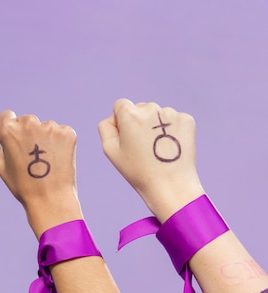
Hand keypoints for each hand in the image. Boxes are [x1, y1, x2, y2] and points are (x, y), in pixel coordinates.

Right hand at [0, 111, 82, 237]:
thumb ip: (4, 144)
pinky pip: (61, 133)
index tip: (16, 136)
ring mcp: (49, 126)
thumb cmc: (23, 186)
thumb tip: (12, 133)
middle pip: (27, 120)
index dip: (10, 126)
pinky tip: (58, 159)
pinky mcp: (67, 132)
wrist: (50, 200)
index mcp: (9, 130)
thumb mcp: (1, 165)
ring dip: (46, 138)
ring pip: (45, 127)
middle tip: (33, 155)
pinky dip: (61, 143)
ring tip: (47, 161)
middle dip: (29, 133)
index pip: (7, 116)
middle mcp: (28, 123)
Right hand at [98, 99, 203, 221]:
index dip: (121, 122)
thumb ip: (106, 127)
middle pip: (140, 108)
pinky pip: (173, 120)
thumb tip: (115, 117)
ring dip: (156, 125)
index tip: (128, 138)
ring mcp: (171, 113)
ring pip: (157, 114)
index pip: (120, 105)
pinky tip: (170, 146)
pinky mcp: (187, 120)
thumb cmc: (138, 170)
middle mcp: (151, 108)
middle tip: (144, 147)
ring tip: (158, 148)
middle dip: (140, 122)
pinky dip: (171, 130)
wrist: (172, 186)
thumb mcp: (110, 150)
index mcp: (130, 114)